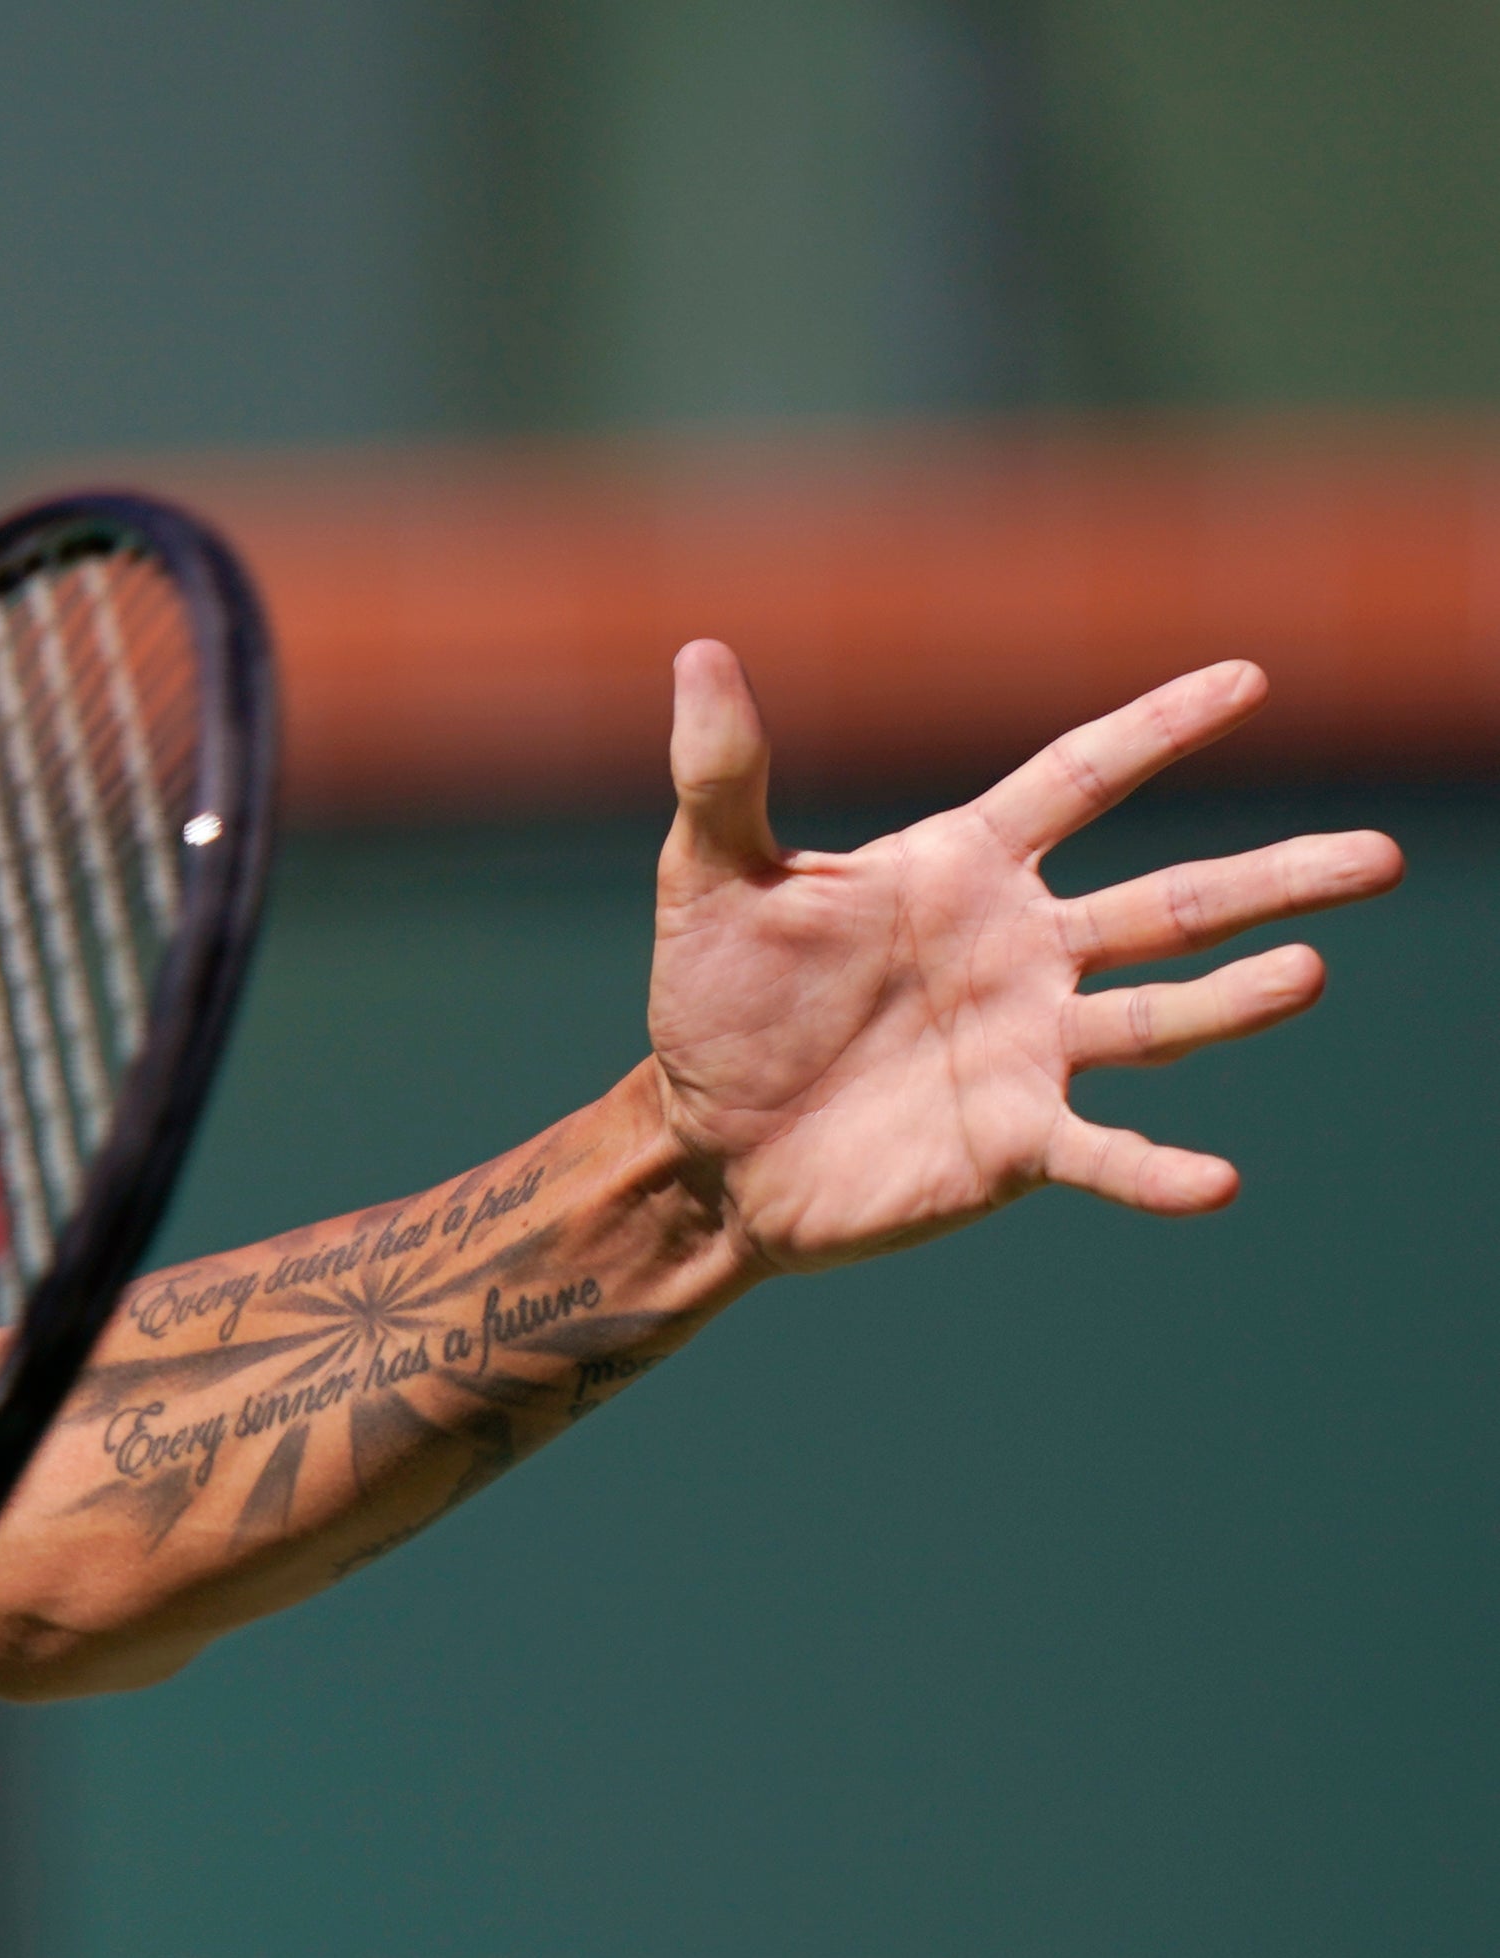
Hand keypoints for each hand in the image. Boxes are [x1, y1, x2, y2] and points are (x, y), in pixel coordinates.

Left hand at [642, 645, 1401, 1275]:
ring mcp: (1032, 1047)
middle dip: (1275, 880)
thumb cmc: (714, 1005)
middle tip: (1379, 857)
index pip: (1080, 780)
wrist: (704, 1144)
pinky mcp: (1014, 1143)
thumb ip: (724, 775)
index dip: (1157, 731)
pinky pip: (1103, 1151)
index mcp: (967, 869)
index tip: (1248, 680)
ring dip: (1238, 1002)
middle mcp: (1026, 951)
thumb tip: (700, 654)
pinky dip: (1157, 1168)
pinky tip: (1218, 1183)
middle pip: (1173, 903)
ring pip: (1161, 1016)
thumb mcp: (710, 883)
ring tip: (1311, 973)